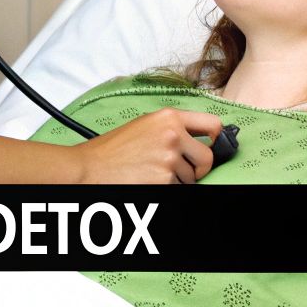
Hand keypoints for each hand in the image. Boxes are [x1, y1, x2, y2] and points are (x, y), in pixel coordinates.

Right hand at [73, 109, 223, 183]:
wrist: (89, 168)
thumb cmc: (112, 150)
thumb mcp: (144, 126)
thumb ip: (172, 128)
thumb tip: (199, 139)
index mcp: (169, 117)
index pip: (213, 124)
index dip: (217, 138)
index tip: (213, 145)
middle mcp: (173, 136)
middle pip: (207, 158)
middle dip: (198, 168)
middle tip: (180, 170)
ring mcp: (169, 160)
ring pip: (191, 177)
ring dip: (177, 180)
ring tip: (151, 173)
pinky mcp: (164, 181)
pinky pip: (178, 188)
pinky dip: (167, 188)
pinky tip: (147, 181)